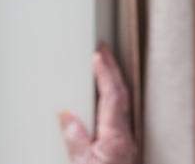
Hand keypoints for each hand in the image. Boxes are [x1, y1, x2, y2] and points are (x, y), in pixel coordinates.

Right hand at [59, 44, 136, 163]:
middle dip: (113, 68)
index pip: (113, 96)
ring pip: (125, 101)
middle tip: (102, 50)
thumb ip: (75, 140)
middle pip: (122, 93)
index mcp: (115, 136)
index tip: (97, 56)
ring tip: (106, 64)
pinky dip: (117, 96)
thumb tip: (67, 115)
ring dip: (116, 79)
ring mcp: (127, 139)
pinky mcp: (126, 144)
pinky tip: (110, 94)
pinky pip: (123, 112)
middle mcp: (125, 134)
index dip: (105, 73)